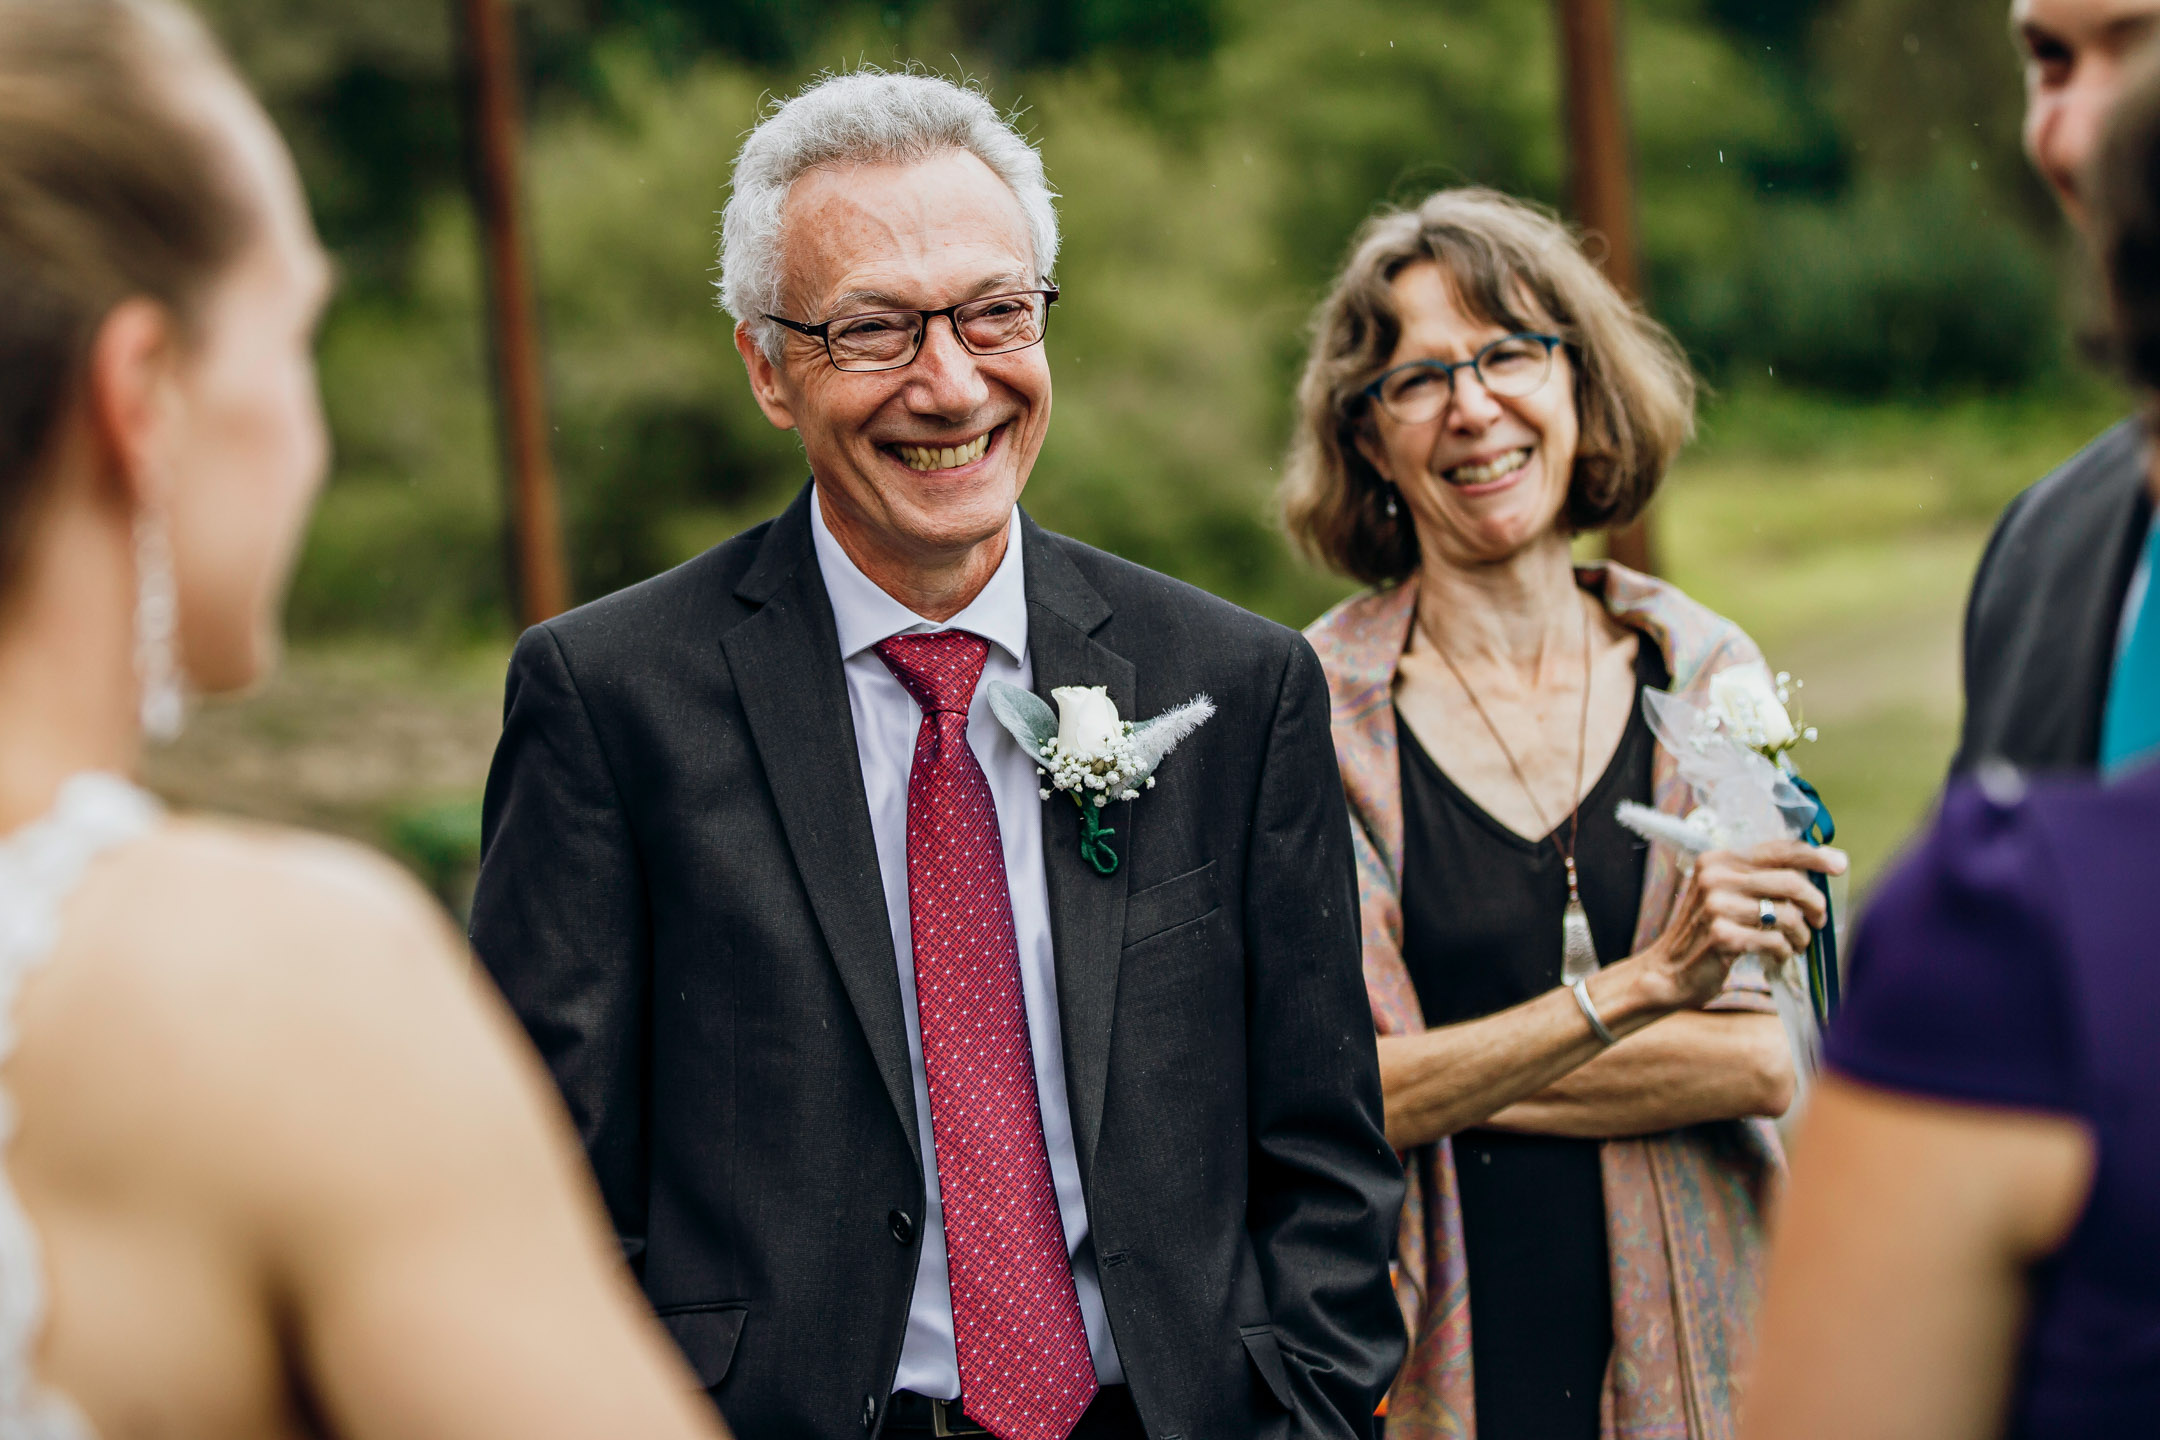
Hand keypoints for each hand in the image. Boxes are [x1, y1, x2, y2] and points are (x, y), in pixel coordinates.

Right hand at [1634, 839, 1846, 1011]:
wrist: (1667, 972)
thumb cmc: (1705, 933)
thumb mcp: (1723, 895)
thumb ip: (1758, 879)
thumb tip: (1814, 869)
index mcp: (1717, 860)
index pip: (1777, 849)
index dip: (1815, 855)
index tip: (1840, 864)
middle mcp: (1715, 877)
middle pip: (1791, 882)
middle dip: (1815, 903)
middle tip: (1819, 920)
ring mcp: (1716, 907)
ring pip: (1787, 915)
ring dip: (1801, 934)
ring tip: (1796, 943)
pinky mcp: (1722, 936)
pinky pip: (1775, 940)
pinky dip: (1784, 951)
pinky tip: (1778, 956)